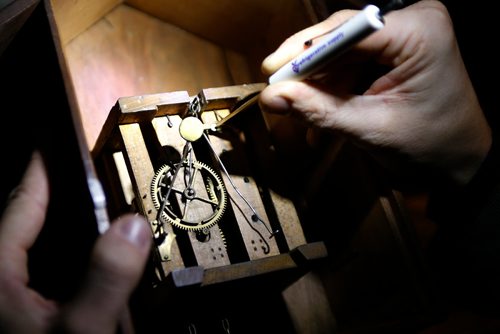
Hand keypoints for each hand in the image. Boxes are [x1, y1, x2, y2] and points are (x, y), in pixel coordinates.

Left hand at [0, 151, 151, 332]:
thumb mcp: (82, 328)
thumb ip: (108, 277)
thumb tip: (133, 226)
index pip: (22, 204)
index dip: (42, 170)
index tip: (55, 143)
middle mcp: (0, 280)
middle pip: (26, 220)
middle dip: (55, 194)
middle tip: (85, 174)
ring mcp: (10, 295)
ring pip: (34, 245)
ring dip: (62, 225)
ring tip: (94, 212)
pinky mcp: (22, 309)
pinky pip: (42, 269)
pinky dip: (65, 254)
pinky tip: (87, 260)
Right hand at [259, 0, 490, 186]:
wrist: (459, 160)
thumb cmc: (428, 146)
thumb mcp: (369, 128)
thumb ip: (319, 110)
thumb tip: (270, 96)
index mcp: (418, 32)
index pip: (348, 32)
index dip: (305, 52)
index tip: (271, 72)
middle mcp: (412, 21)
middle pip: (341, 38)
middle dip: (309, 71)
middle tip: (277, 92)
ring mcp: (403, 34)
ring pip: (341, 54)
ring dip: (318, 86)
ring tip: (297, 115)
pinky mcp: (394, 50)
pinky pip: (351, 64)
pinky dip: (333, 90)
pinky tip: (319, 118)